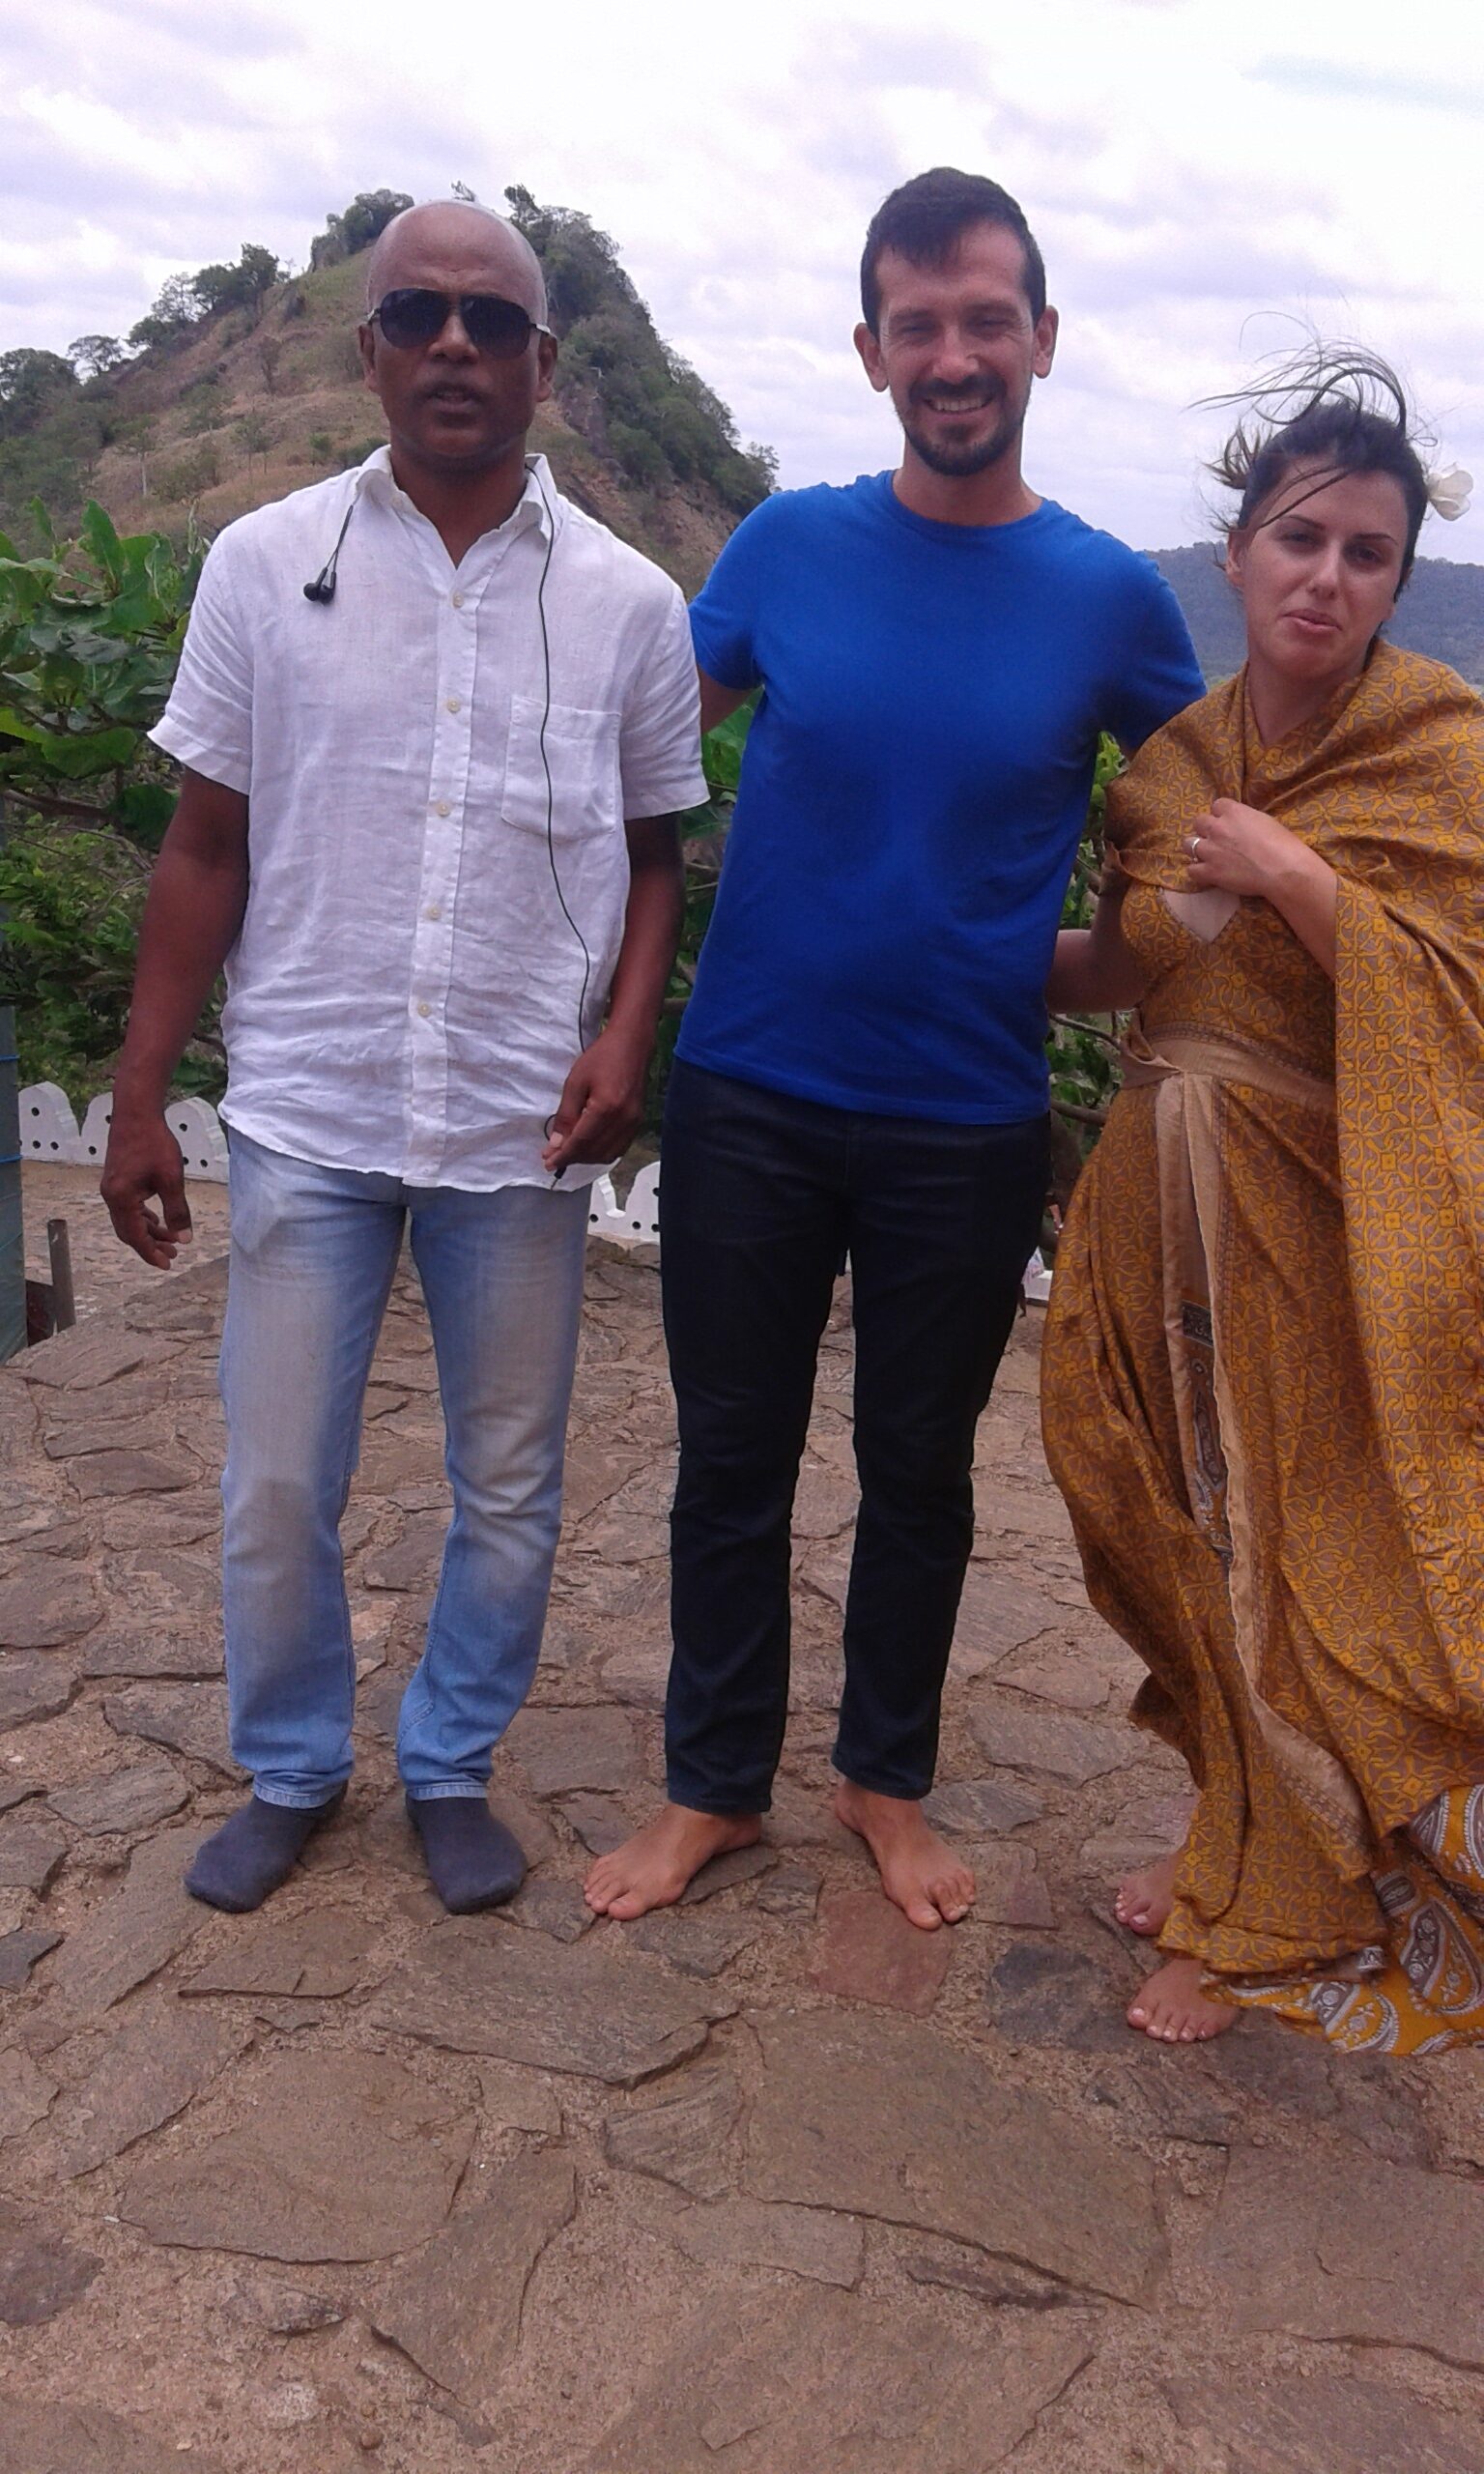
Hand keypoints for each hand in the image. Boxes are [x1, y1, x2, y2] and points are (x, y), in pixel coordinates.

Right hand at [101, 1106, 192, 1267]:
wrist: (137, 1113)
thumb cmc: (154, 1143)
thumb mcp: (171, 1180)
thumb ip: (177, 1211)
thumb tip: (185, 1238)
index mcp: (120, 1199)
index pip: (135, 1236)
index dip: (151, 1253)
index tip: (167, 1265)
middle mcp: (111, 1196)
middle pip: (129, 1231)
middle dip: (150, 1245)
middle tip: (173, 1255)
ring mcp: (112, 1187)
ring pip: (129, 1219)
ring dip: (149, 1231)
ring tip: (171, 1239)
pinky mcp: (117, 1179)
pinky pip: (128, 1207)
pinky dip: (143, 1217)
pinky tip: (157, 1219)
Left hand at [541, 1025, 649, 1175]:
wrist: (632, 1045)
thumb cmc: (602, 1058)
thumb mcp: (575, 1082)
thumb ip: (566, 1115)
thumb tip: (556, 1144)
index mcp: (606, 1108)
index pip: (581, 1142)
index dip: (564, 1156)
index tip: (548, 1163)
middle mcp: (623, 1120)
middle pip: (594, 1152)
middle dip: (573, 1158)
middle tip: (554, 1157)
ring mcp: (634, 1123)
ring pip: (608, 1154)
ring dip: (587, 1158)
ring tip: (569, 1152)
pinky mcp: (638, 1122)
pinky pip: (619, 1148)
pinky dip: (602, 1152)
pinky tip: (589, 1147)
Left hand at [1186, 798, 1314, 899]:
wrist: (1282, 869)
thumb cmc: (1283, 844)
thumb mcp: (1264, 821)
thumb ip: (1246, 820)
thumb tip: (1241, 826)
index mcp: (1233, 812)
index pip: (1217, 805)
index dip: (1221, 815)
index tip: (1228, 823)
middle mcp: (1217, 828)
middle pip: (1198, 822)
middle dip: (1205, 829)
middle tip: (1216, 839)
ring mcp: (1210, 850)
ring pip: (1188, 844)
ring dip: (1196, 848)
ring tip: (1207, 856)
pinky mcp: (1209, 871)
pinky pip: (1191, 870)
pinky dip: (1198, 871)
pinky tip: (1207, 873)